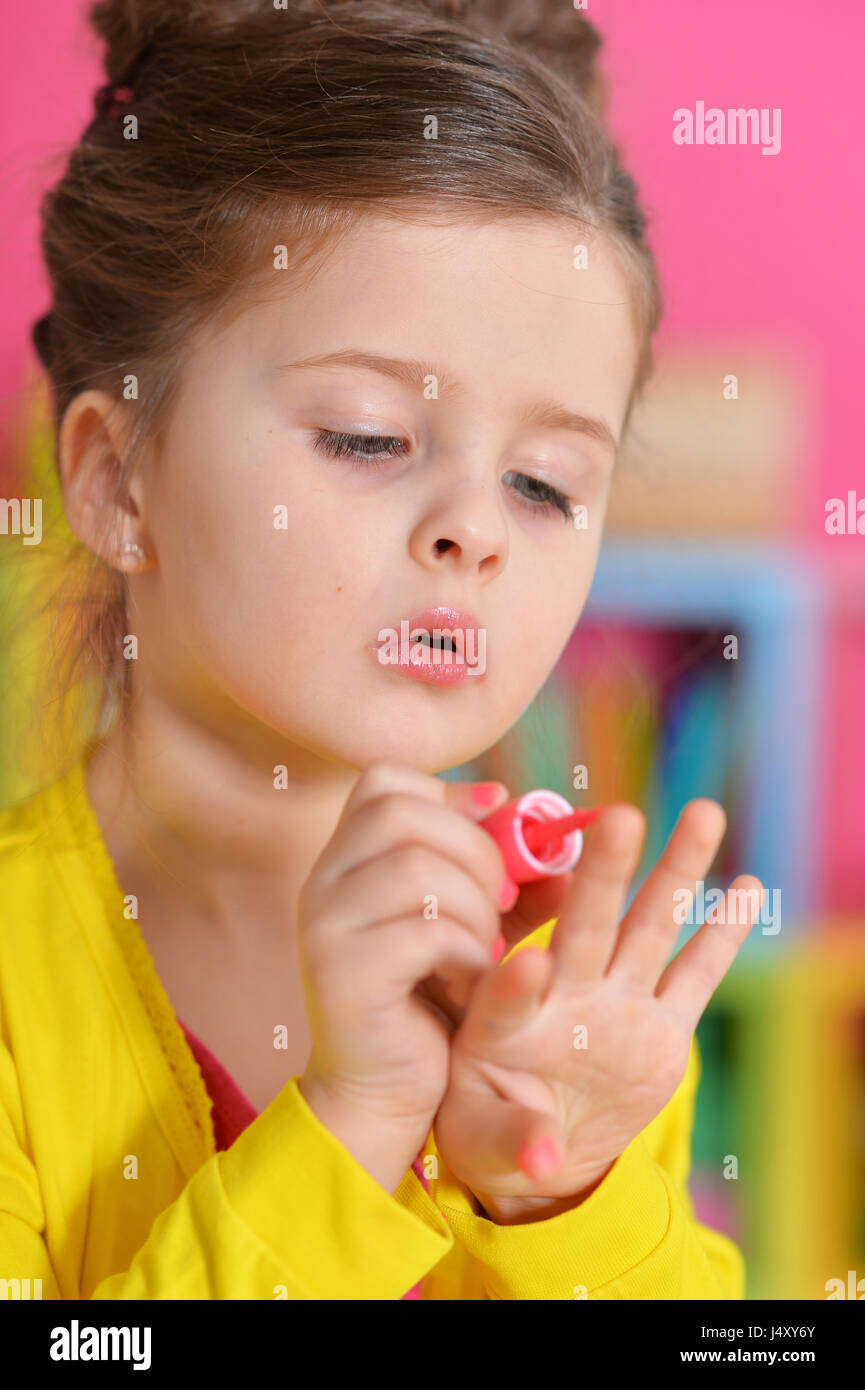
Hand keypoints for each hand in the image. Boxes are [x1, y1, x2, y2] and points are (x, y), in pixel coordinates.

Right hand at [296, 761, 514, 1189]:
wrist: (384, 1098)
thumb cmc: (432, 1007)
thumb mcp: (475, 931)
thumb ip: (511, 887)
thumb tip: (562, 846)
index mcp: (347, 860)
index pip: (383, 781)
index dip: (450, 795)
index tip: (496, 829)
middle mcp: (322, 881)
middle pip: (404, 813)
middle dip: (477, 852)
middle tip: (504, 903)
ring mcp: (324, 924)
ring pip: (419, 869)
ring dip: (476, 910)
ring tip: (484, 953)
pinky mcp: (340, 972)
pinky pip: (426, 931)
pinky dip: (468, 954)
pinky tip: (469, 983)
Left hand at [433, 799, 761, 1214]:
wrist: (540, 1144)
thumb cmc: (488, 1128)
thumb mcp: (484, 1142)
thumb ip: (515, 1142)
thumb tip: (543, 1165)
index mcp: (503, 1022)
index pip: (505, 994)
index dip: (515, 980)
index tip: (529, 962)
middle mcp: (564, 995)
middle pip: (586, 927)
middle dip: (603, 877)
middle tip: (619, 817)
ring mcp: (616, 1003)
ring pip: (648, 929)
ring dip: (674, 874)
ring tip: (701, 814)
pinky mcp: (662, 1026)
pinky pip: (695, 975)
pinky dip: (721, 935)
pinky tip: (747, 886)